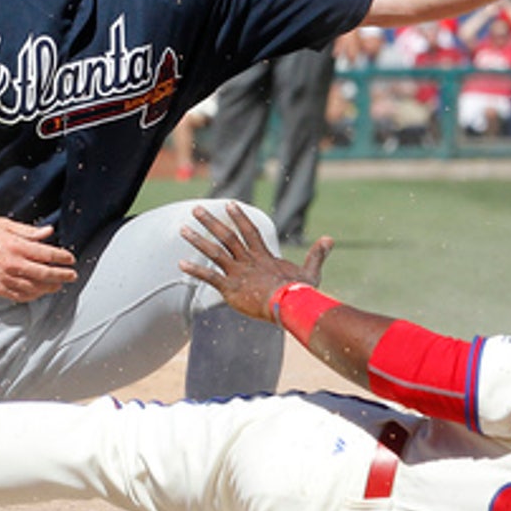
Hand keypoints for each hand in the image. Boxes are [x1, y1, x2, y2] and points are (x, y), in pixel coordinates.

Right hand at [0, 219, 77, 301]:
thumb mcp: (5, 225)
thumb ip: (29, 231)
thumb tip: (47, 231)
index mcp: (17, 246)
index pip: (48, 254)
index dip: (62, 258)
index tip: (70, 259)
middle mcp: (13, 263)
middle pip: (46, 273)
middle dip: (62, 275)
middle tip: (71, 275)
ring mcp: (5, 278)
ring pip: (35, 287)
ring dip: (49, 287)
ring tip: (57, 285)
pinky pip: (20, 296)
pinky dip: (33, 296)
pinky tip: (38, 293)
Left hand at [179, 203, 332, 323]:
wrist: (289, 306)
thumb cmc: (300, 293)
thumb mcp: (310, 272)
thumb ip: (317, 254)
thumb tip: (330, 238)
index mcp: (264, 257)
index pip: (249, 231)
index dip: (239, 217)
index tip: (229, 204)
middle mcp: (247, 261)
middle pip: (226, 237)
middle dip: (210, 221)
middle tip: (196, 209)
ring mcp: (237, 273)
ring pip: (214, 252)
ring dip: (197, 240)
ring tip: (183, 228)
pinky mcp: (230, 289)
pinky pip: (209, 277)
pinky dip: (195, 270)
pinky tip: (180, 264)